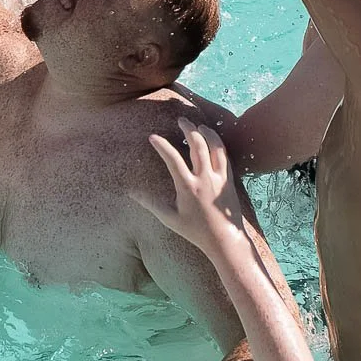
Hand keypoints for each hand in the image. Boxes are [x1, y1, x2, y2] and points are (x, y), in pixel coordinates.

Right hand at [130, 117, 246, 253]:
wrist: (225, 239)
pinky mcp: (229, 180)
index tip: (153, 137)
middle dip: (188, 129)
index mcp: (188, 187)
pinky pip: (225, 156)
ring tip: (198, 125)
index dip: (162, 145)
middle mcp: (204, 179)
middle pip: (197, 145)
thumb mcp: (169, 218)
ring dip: (206, 132)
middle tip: (181, 120)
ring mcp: (219, 178)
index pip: (172, 159)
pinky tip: (212, 139)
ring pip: (215, 147)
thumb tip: (132, 193)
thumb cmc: (195, 231)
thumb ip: (150, 203)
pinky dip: (218, 143)